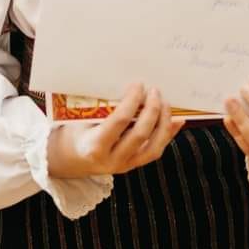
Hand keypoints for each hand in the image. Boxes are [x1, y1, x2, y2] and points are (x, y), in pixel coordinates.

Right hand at [48, 84, 183, 178]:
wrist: (72, 159)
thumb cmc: (76, 131)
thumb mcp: (81, 118)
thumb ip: (101, 106)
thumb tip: (126, 83)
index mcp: (94, 145)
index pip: (119, 121)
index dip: (132, 101)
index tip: (138, 84)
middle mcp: (111, 159)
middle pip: (140, 134)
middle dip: (151, 110)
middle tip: (155, 91)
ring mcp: (125, 165)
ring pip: (153, 147)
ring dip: (163, 123)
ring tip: (166, 103)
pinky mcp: (134, 166)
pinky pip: (155, 151)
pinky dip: (168, 134)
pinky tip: (176, 120)